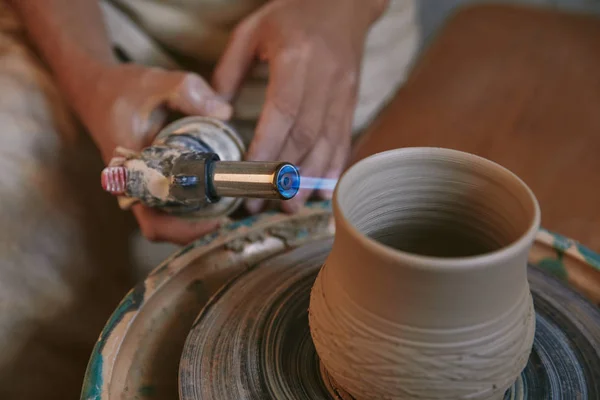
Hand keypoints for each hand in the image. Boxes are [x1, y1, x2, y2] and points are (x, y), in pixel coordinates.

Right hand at [80, 64, 232, 244]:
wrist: (95, 88)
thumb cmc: (122, 89)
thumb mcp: (157, 83)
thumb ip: (189, 91)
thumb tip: (225, 112)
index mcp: (130, 174)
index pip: (155, 221)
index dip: (186, 230)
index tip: (219, 221)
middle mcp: (131, 188)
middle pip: (164, 229)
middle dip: (198, 230)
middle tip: (234, 217)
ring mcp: (138, 187)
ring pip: (167, 220)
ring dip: (196, 220)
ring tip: (231, 209)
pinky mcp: (145, 181)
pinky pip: (167, 205)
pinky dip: (190, 206)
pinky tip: (216, 195)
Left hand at [213, 0, 387, 212]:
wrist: (343, 3)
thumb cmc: (292, 14)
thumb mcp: (252, 32)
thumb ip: (229, 71)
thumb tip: (215, 114)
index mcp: (297, 57)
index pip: (282, 112)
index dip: (266, 148)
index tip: (246, 175)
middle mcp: (326, 79)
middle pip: (305, 136)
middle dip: (282, 175)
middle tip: (260, 203)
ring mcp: (343, 94)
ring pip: (327, 145)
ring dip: (307, 181)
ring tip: (288, 207)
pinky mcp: (351, 103)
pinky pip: (343, 142)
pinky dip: (331, 170)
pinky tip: (319, 192)